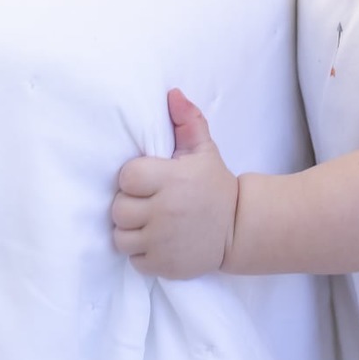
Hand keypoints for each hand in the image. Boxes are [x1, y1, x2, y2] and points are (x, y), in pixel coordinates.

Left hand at [112, 90, 238, 279]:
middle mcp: (165, 211)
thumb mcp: (204, 150)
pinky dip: (142, 253)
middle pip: (119, 209)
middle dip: (129, 205)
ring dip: (131, 231)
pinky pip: (134, 260)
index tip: (148, 180)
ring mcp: (163, 242)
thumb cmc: (214, 185)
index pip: (127, 177)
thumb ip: (187, 121)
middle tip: (148, 202)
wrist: (239, 227)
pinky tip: (157, 241)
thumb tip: (172, 94)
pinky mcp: (164, 265)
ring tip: (148, 223)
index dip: (133, 178)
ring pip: (121, 238)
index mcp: (172, 179)